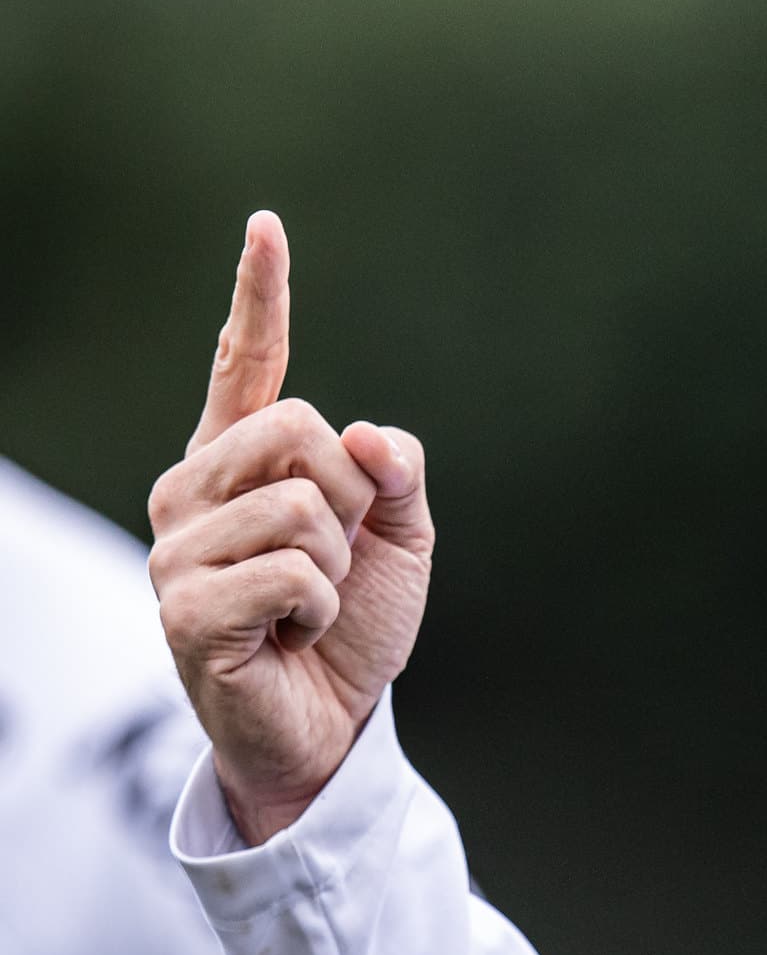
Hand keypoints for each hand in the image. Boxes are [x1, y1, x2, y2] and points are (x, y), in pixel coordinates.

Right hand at [148, 212, 434, 843]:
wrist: (330, 726)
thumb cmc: (352, 626)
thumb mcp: (399, 540)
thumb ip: (394, 476)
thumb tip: (368, 437)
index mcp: (240, 465)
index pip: (244, 368)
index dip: (258, 299)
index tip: (266, 228)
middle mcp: (192, 493)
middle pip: (301, 430)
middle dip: (351, 500)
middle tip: (332, 563)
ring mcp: (179, 551)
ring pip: (304, 506)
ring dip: (337, 566)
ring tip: (306, 607)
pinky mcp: (186, 611)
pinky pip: (293, 573)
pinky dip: (320, 609)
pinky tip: (292, 637)